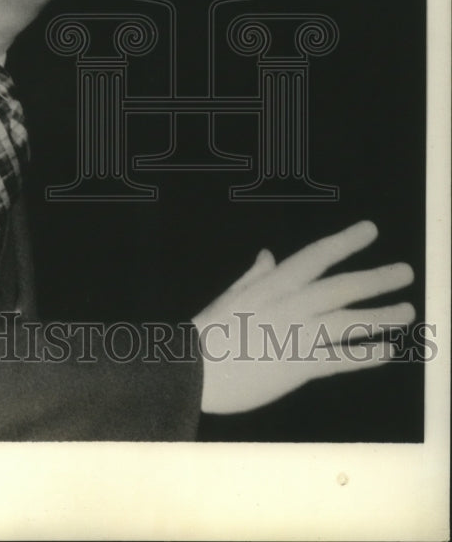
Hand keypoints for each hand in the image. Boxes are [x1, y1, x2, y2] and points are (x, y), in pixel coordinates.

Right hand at [193, 220, 414, 413]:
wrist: (193, 369)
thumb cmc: (208, 331)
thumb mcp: (231, 295)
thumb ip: (255, 275)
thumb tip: (268, 254)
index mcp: (274, 283)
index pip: (317, 255)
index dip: (346, 241)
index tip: (371, 230)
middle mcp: (292, 304)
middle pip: (343, 287)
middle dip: (377, 278)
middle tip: (405, 272)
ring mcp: (298, 335)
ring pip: (349, 321)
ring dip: (381, 316)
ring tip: (406, 311)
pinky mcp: (299, 366)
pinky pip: (341, 359)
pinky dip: (366, 355)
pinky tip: (388, 351)